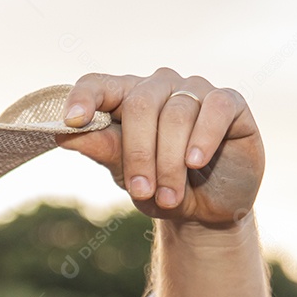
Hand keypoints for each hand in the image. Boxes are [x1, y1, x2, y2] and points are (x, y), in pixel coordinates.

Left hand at [56, 68, 264, 226]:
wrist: (206, 212)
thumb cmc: (160, 189)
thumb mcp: (128, 176)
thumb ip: (104, 151)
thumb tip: (66, 134)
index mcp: (126, 99)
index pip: (98, 85)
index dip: (83, 98)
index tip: (71, 122)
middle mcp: (159, 87)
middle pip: (139, 105)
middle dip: (138, 153)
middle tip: (141, 191)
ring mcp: (195, 90)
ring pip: (176, 114)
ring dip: (170, 162)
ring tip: (169, 197)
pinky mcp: (230, 102)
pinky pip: (214, 108)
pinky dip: (204, 137)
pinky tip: (195, 162)